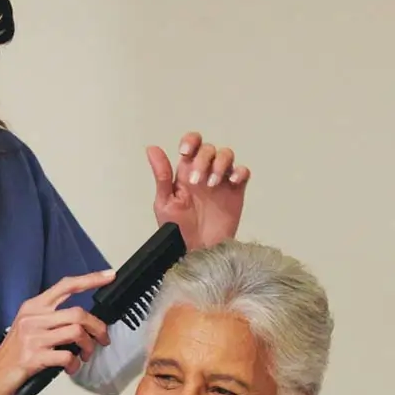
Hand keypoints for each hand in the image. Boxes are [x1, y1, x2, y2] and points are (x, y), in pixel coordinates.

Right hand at [0, 270, 113, 394]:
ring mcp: (33, 337)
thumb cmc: (14, 355)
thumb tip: (82, 322)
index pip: (66, 285)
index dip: (90, 279)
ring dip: (88, 347)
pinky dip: (75, 364)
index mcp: (33, 307)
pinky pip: (67, 356)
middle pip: (78, 312)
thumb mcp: (29, 328)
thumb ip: (52, 320)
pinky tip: (70, 368)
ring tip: (84, 356)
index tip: (109, 276)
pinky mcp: (34, 356)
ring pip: (76, 332)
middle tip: (102, 339)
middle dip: (97, 327)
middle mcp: (33, 318)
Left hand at [148, 131, 249, 250]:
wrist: (197, 253)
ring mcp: (221, 182)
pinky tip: (232, 183)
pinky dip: (240, 173)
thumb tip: (152, 149)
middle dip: (203, 160)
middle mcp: (204, 173)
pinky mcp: (235, 192)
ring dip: (220, 164)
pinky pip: (242, 172)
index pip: (191, 145)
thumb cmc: (178, 231)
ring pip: (227, 155)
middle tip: (196, 181)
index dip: (191, 141)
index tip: (186, 153)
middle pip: (209, 149)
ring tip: (212, 184)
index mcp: (185, 173)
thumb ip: (162, 175)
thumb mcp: (165, 203)